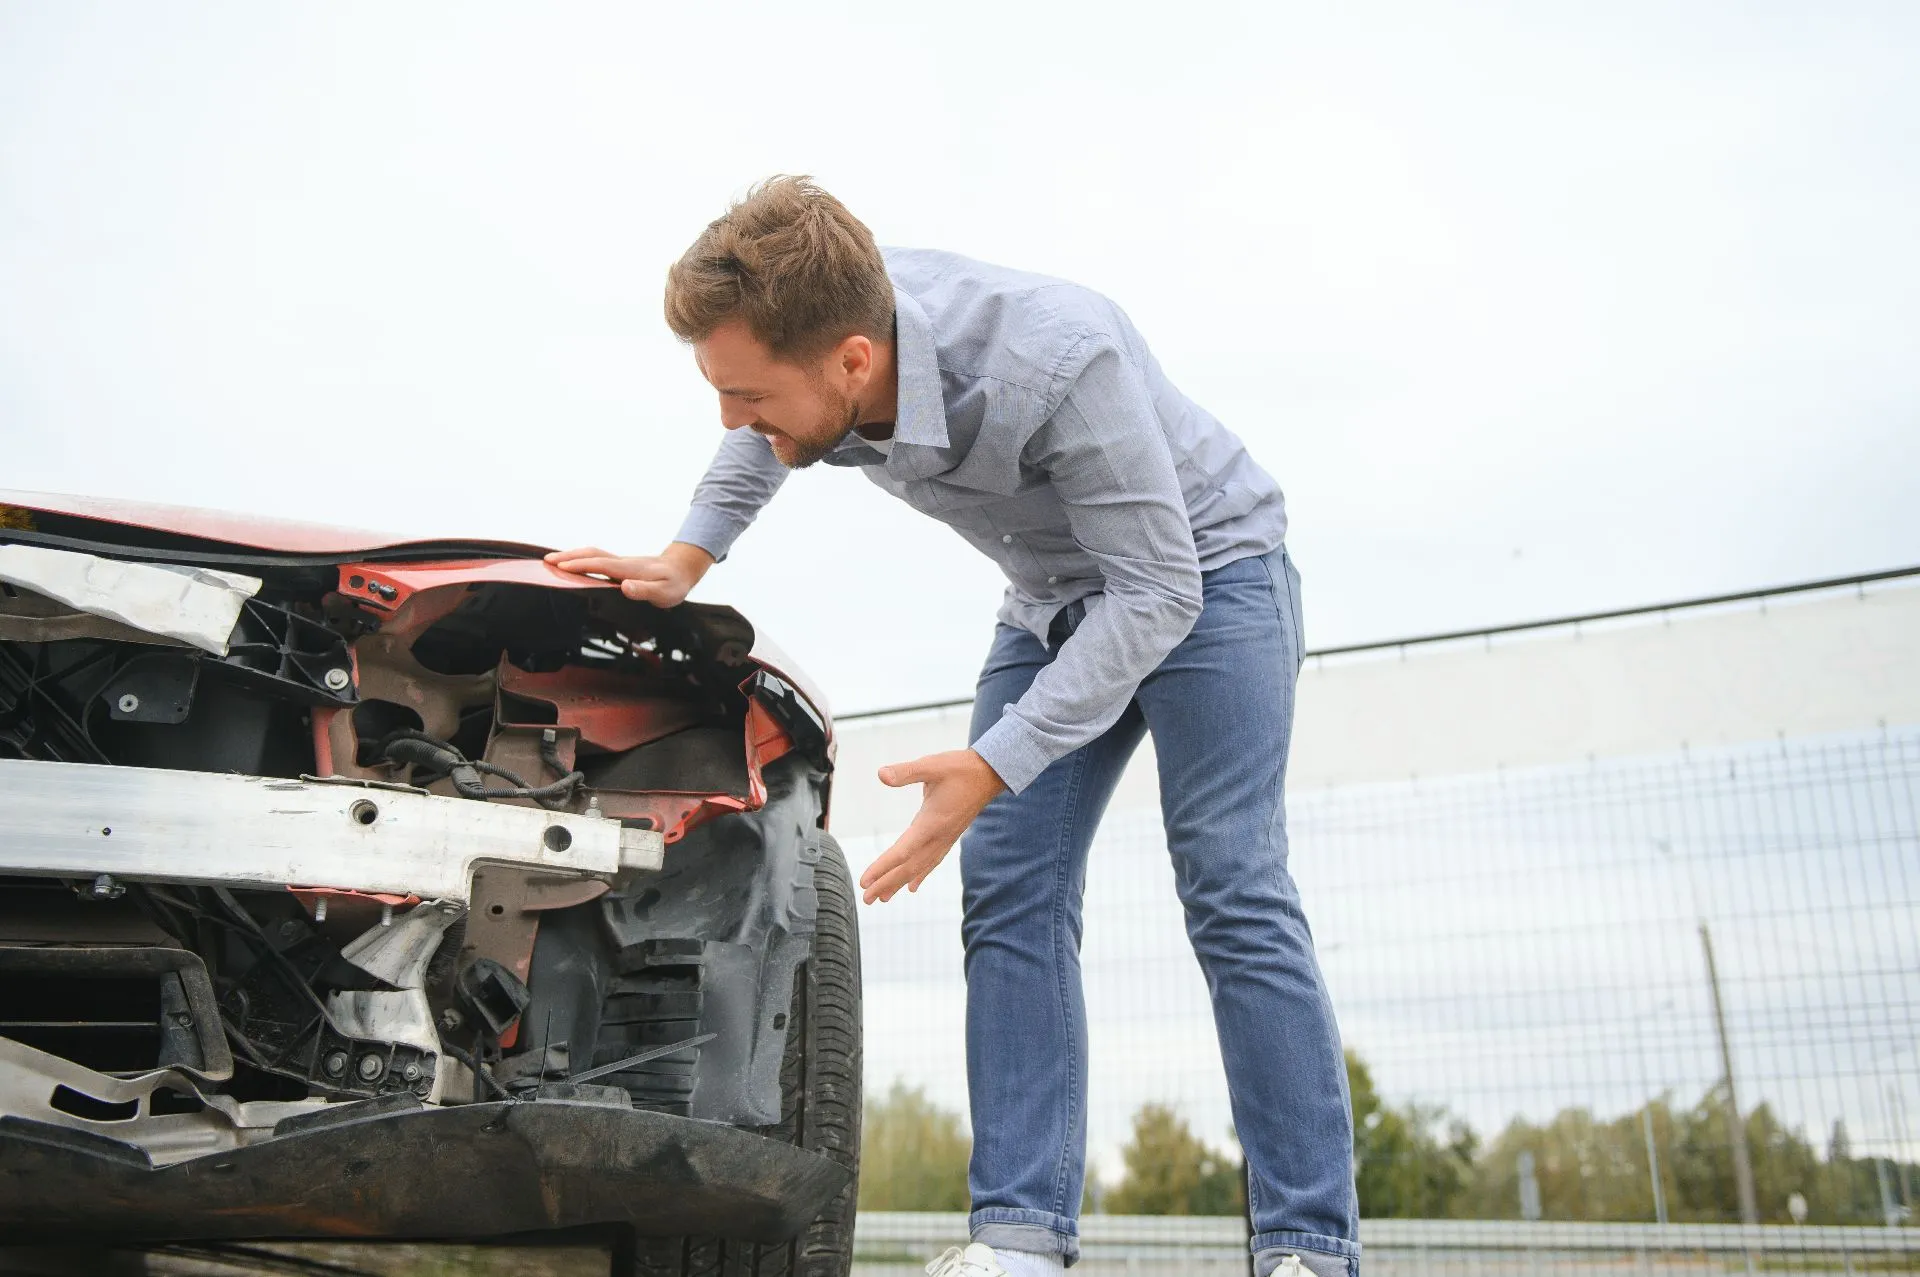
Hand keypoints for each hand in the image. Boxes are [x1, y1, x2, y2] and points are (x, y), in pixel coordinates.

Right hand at [544, 542, 713, 606]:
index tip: (561, 566)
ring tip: (551, 561)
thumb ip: (645, 590)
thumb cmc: (673, 584)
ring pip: (592, 555)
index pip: (601, 565)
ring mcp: (620, 562)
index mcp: (629, 569)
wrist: (682, 569)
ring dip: (572, 556)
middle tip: (546, 561)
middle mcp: (622, 562)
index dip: (581, 565)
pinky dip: (580, 559)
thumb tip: (625, 587)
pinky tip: (572, 565)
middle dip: (569, 557)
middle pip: (592, 555)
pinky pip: (596, 559)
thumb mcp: (665, 593)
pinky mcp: (619, 565)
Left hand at [859, 749, 1006, 903]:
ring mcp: (945, 839)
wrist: (990, 774)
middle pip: (909, 866)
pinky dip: (920, 875)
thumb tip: (881, 774)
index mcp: (932, 822)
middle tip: (867, 898)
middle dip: (887, 883)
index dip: (883, 867)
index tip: (865, 881)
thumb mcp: (932, 765)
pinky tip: (912, 886)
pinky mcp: (949, 836)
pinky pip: (932, 861)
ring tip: (883, 898)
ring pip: (920, 867)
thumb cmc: (960, 768)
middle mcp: (939, 836)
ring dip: (900, 882)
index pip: (903, 851)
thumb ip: (906, 772)